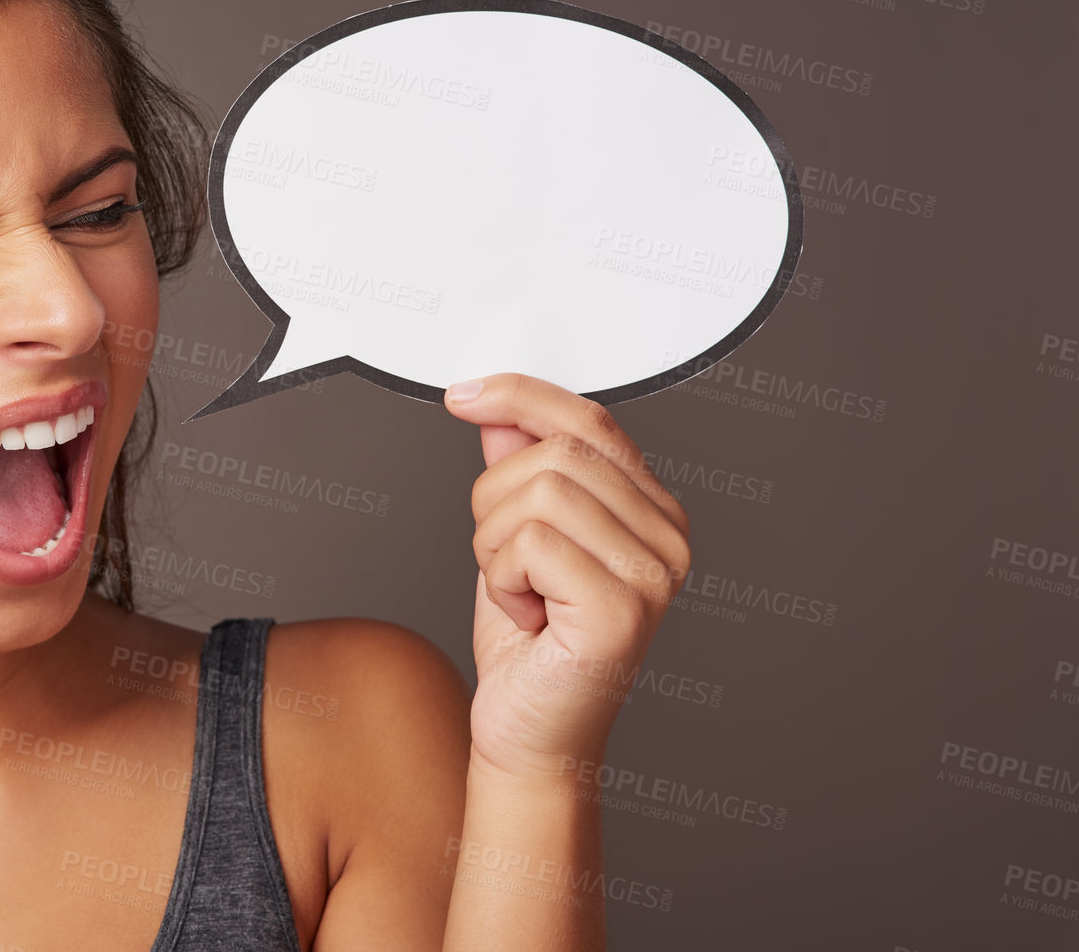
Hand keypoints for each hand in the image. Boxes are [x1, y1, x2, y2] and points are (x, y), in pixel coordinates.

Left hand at [444, 373, 691, 780]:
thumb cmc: (527, 647)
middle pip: (555, 452)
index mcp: (652, 512)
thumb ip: (519, 471)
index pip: (590, 422)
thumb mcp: (513, 538)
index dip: (521, 396)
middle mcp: (669, 537)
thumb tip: (502, 412)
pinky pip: (531, 542)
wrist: (528, 735)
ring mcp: (654, 573)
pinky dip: (503, 579)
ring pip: (538, 492)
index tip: (463, 395)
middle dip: (496, 502)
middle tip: (505, 563)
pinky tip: (527, 616)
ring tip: (520, 592)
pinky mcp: (624, 607)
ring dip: (496, 546)